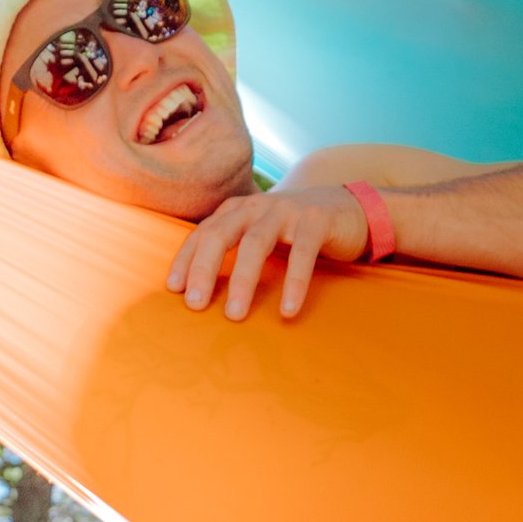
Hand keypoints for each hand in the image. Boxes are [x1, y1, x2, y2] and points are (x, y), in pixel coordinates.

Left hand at [169, 181, 369, 323]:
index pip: (203, 233)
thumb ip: (234, 249)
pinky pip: (301, 254)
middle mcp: (257, 207)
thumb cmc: (295, 230)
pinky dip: (293, 283)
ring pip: (255, 243)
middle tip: (195, 304)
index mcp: (238, 210)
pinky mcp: (316, 221)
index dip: (186, 259)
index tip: (173, 289)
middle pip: (221, 235)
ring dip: (243, 280)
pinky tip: (287, 309)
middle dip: (204, 269)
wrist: (349, 208)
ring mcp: (286, 211)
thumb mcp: (260, 233)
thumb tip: (200, 289)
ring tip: (234, 314)